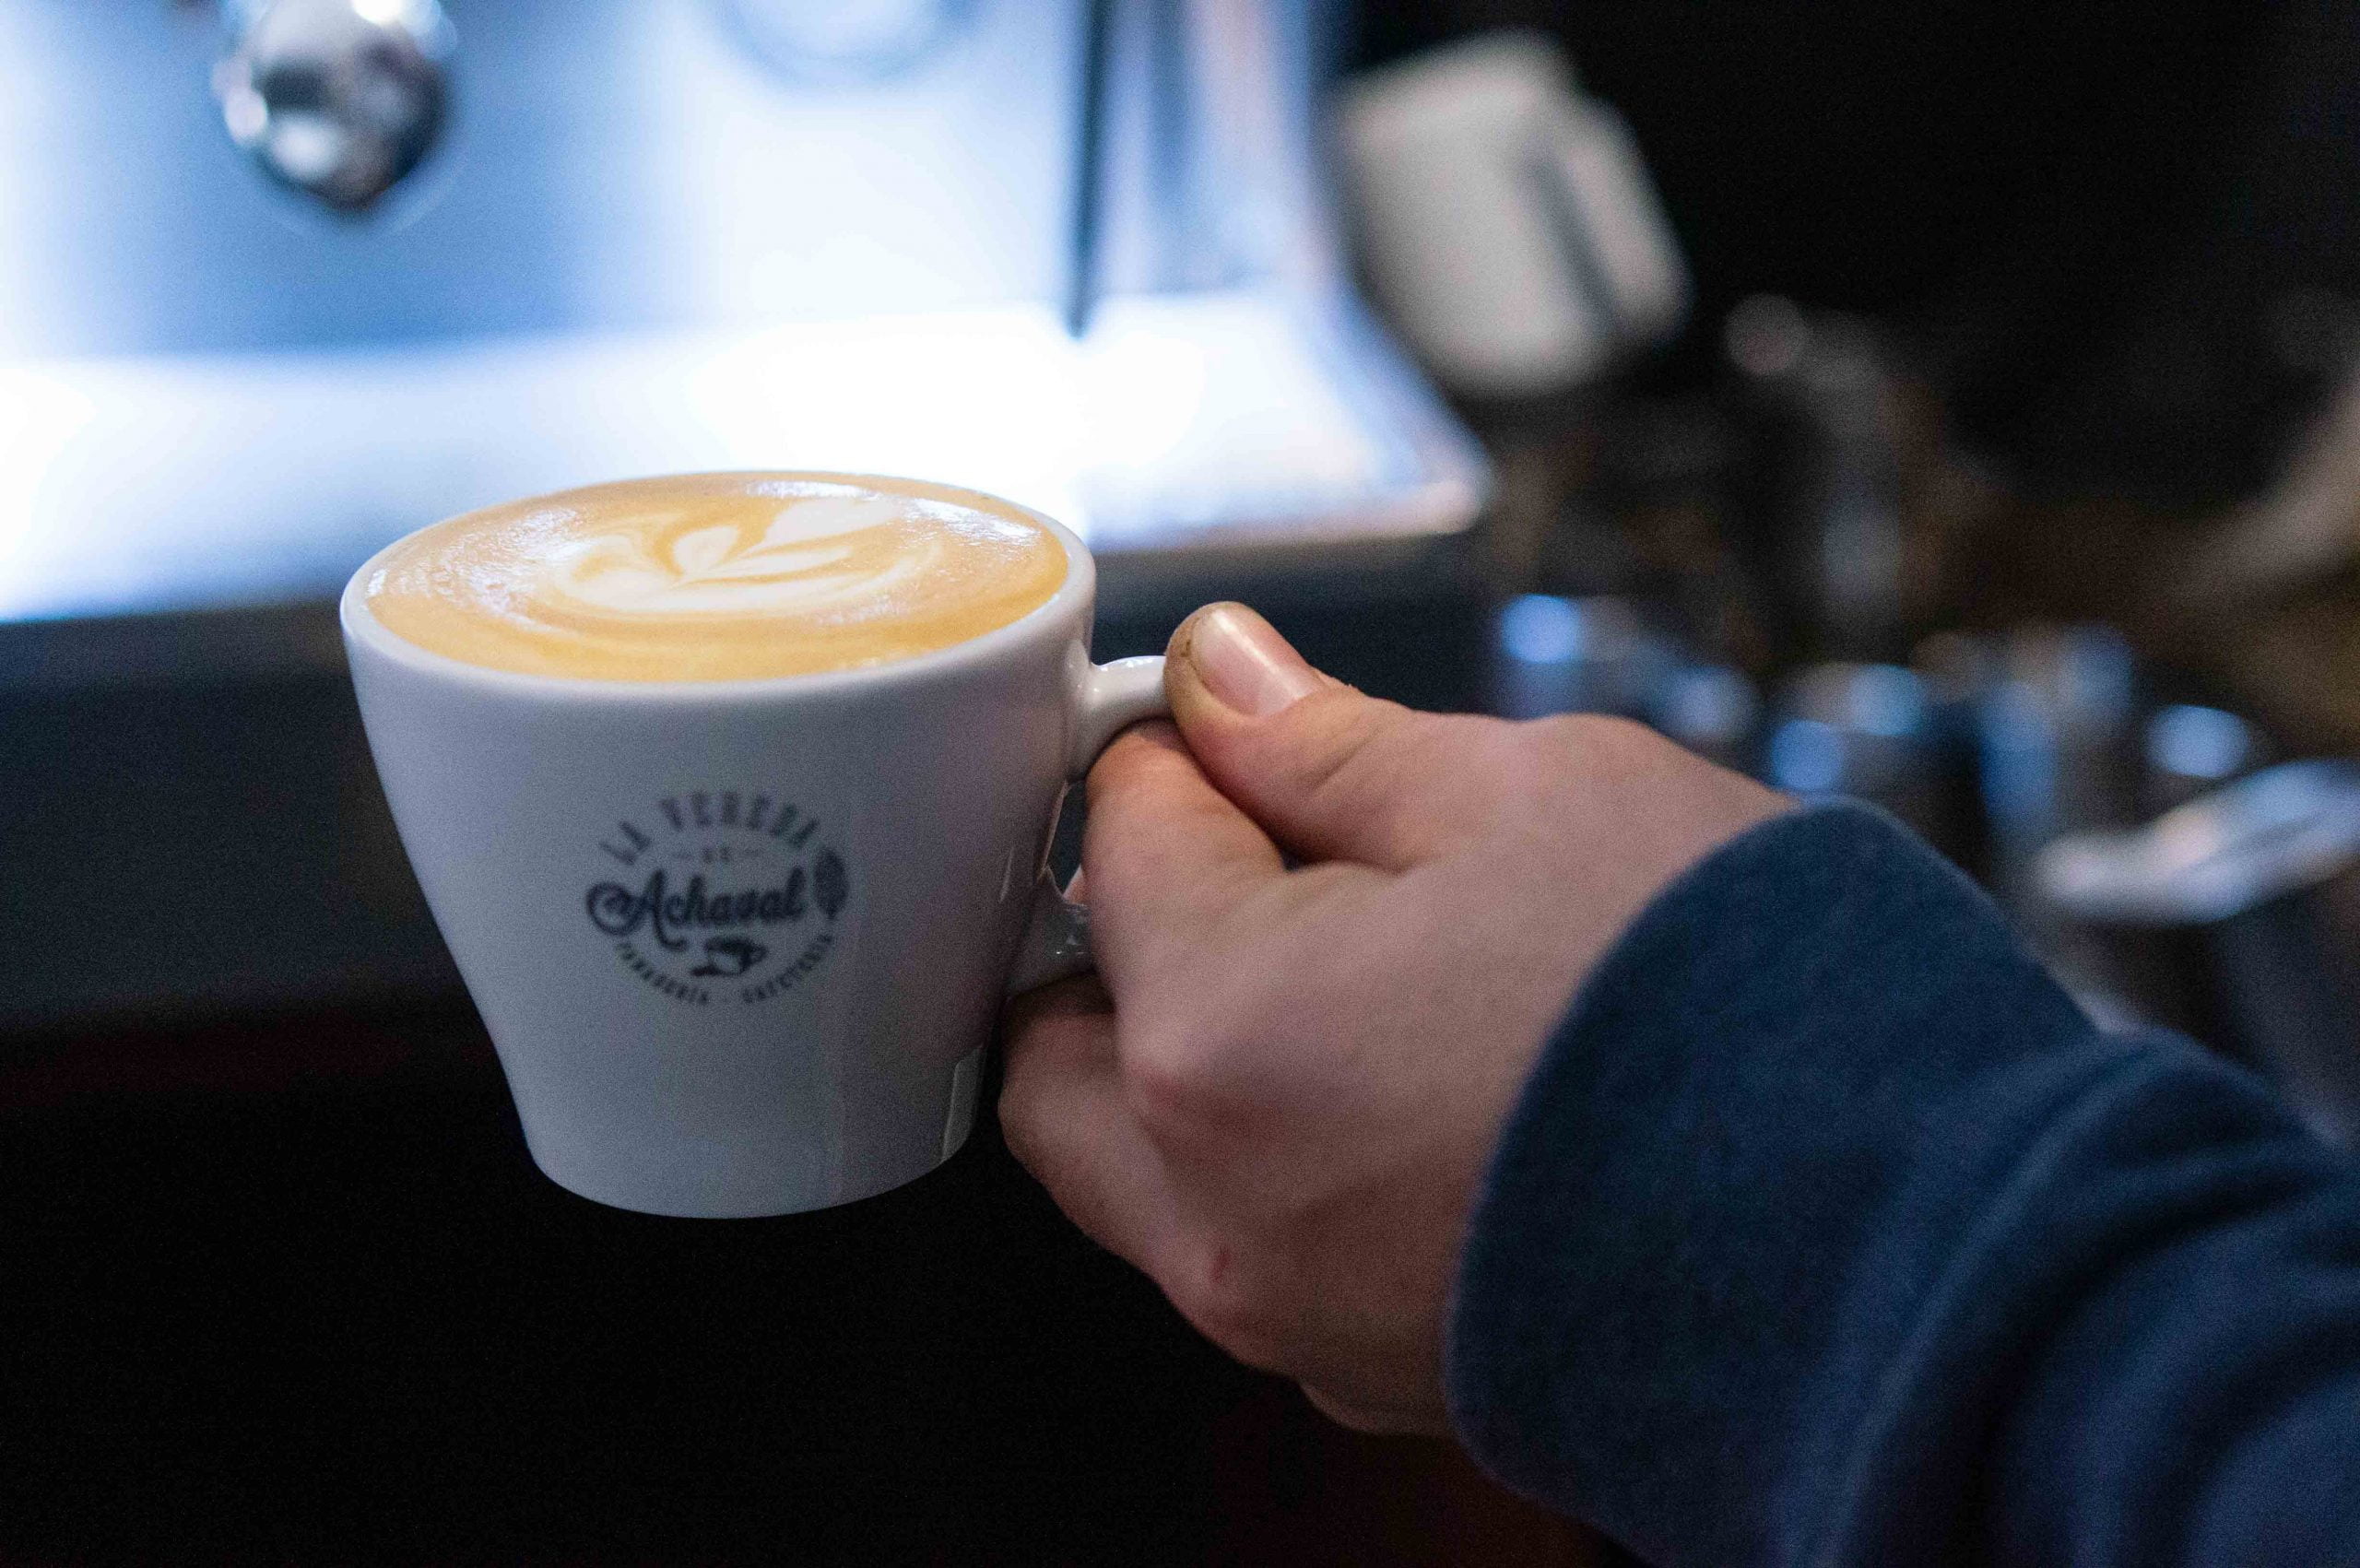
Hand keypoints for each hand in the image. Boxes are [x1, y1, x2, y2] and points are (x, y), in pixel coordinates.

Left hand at [999, 604, 1786, 1432]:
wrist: (1919, 1247)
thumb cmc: (1730, 1010)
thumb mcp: (1529, 797)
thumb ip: (1331, 745)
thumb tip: (1224, 678)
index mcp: (1219, 1034)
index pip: (1122, 838)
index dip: (1182, 752)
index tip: (1238, 727)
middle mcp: (1217, 1205)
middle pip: (1062, 1040)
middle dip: (1123, 932)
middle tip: (1247, 860)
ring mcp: (1290, 1312)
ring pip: (1135, 1169)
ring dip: (1184, 1057)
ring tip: (1341, 972)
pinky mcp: (1371, 1373)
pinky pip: (1249, 1250)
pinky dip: (1273, 1161)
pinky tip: (1404, 1087)